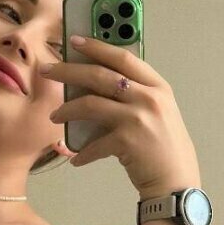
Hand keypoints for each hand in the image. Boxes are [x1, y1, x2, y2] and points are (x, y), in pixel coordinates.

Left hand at [42, 35, 200, 196]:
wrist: (176, 183)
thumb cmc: (164, 150)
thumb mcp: (158, 114)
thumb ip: (136, 96)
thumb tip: (98, 86)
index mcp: (157, 87)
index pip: (123, 58)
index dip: (98, 46)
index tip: (75, 41)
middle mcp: (149, 98)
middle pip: (100, 75)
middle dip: (69, 71)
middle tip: (47, 70)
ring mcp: (139, 118)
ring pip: (90, 104)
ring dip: (67, 110)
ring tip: (55, 117)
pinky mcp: (128, 141)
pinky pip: (94, 143)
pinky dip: (82, 152)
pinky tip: (76, 159)